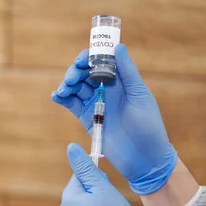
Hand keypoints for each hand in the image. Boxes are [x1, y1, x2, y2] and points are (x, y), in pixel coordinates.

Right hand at [51, 44, 177, 194]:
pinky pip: (72, 105)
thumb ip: (127, 72)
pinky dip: (63, 98)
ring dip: (67, 84)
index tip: (82, 61)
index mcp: (121, 81)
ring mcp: (97, 104)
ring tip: (64, 89)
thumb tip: (118, 46)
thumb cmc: (149, 126)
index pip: (102, 61)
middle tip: (72, 78)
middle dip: (75, 72)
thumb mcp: (139, 96)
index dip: (90, 57)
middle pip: (85, 73)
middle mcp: (107, 90)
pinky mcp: (88, 119)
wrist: (145, 159)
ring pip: (77, 87)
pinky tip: (56, 96)